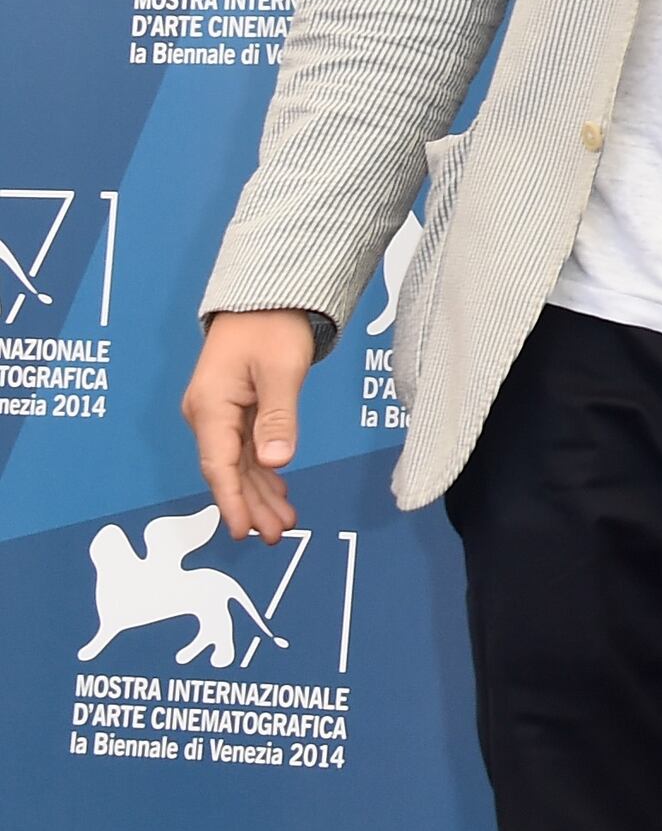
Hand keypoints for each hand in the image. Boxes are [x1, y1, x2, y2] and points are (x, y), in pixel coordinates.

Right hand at [185, 311, 320, 541]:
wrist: (268, 295)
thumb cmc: (273, 325)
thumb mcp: (281, 370)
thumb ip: (278, 417)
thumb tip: (276, 462)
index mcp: (211, 406)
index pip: (220, 465)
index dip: (232, 501)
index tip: (243, 531)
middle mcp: (209, 413)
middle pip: (230, 470)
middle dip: (252, 505)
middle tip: (278, 535)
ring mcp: (221, 411)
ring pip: (240, 463)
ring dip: (260, 492)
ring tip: (285, 521)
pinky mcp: (237, 406)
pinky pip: (247, 448)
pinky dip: (263, 470)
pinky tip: (279, 489)